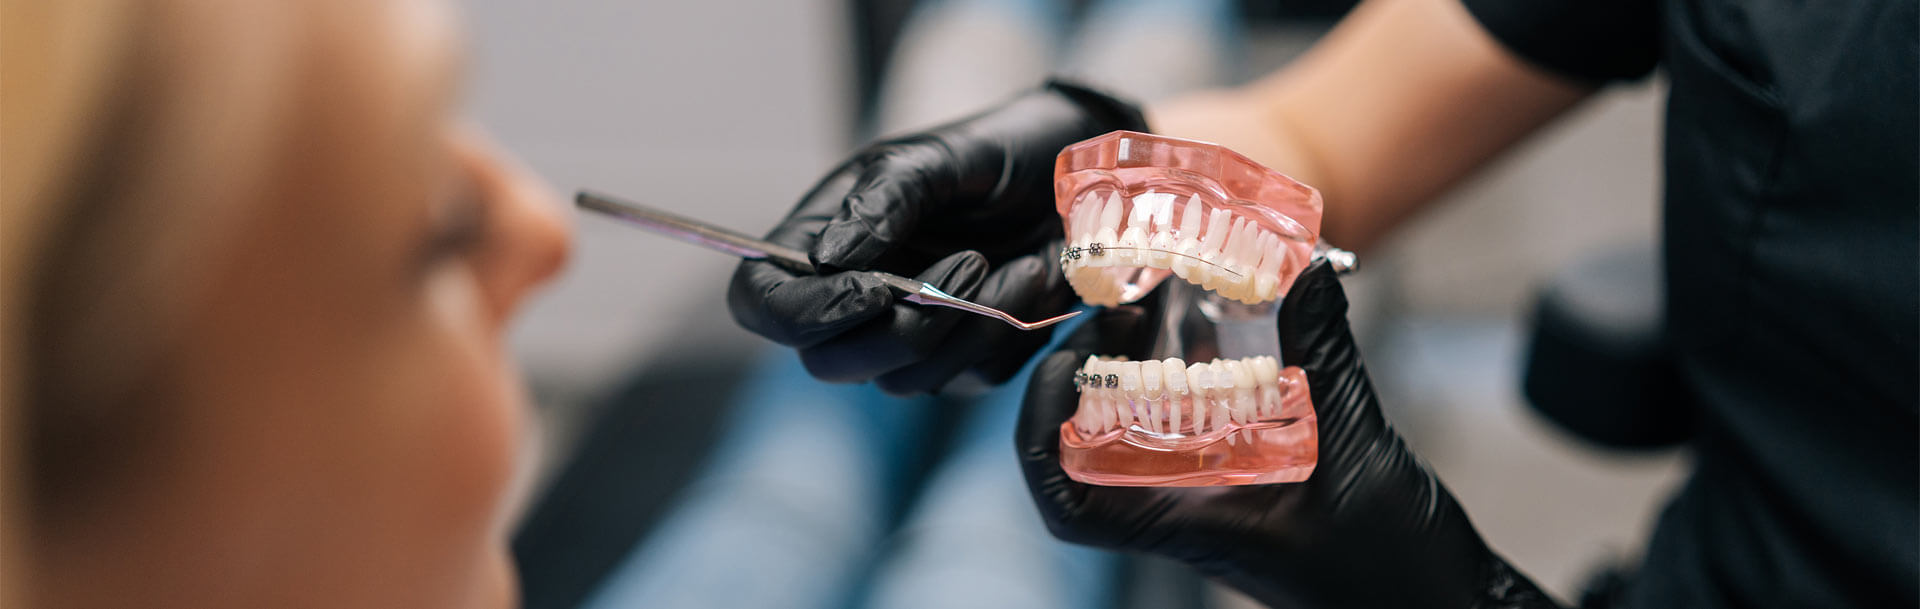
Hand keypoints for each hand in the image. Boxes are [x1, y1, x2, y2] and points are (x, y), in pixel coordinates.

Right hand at [728, 80, 1146, 394]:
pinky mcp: (960, 361)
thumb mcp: (936, 157)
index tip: (872, 291)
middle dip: (902, 328)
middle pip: (829, 363)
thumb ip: (881, 200)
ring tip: (1017, 258)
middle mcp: (847, 301)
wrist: (1072, 175)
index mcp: (816, 243)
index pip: (761, 304)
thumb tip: (823, 261)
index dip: (802, 314)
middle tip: (971, 263)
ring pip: (904, 379)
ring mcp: (902, 338)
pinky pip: (968, 377)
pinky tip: (1033, 274)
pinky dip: (1006, 329)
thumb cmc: (992, 152)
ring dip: (968, 324)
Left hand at [1017, 261, 1560, 608]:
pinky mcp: (1260, 475)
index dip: (1040, 432)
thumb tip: (1305, 271)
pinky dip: (1209, 368)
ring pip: (1150, 425)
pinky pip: (1210, 418)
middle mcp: (1188, 507)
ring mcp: (1219, 492)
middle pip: (1097, 443)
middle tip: (1121, 297)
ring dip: (1144, 362)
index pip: (1066, 501)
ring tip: (1159, 292)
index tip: (1060, 365)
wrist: (1444, 603)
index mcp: (1183, 522)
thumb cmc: (1391, 563)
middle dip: (1094, 367)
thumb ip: (1325, 358)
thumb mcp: (1355, 449)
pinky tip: (1227, 320)